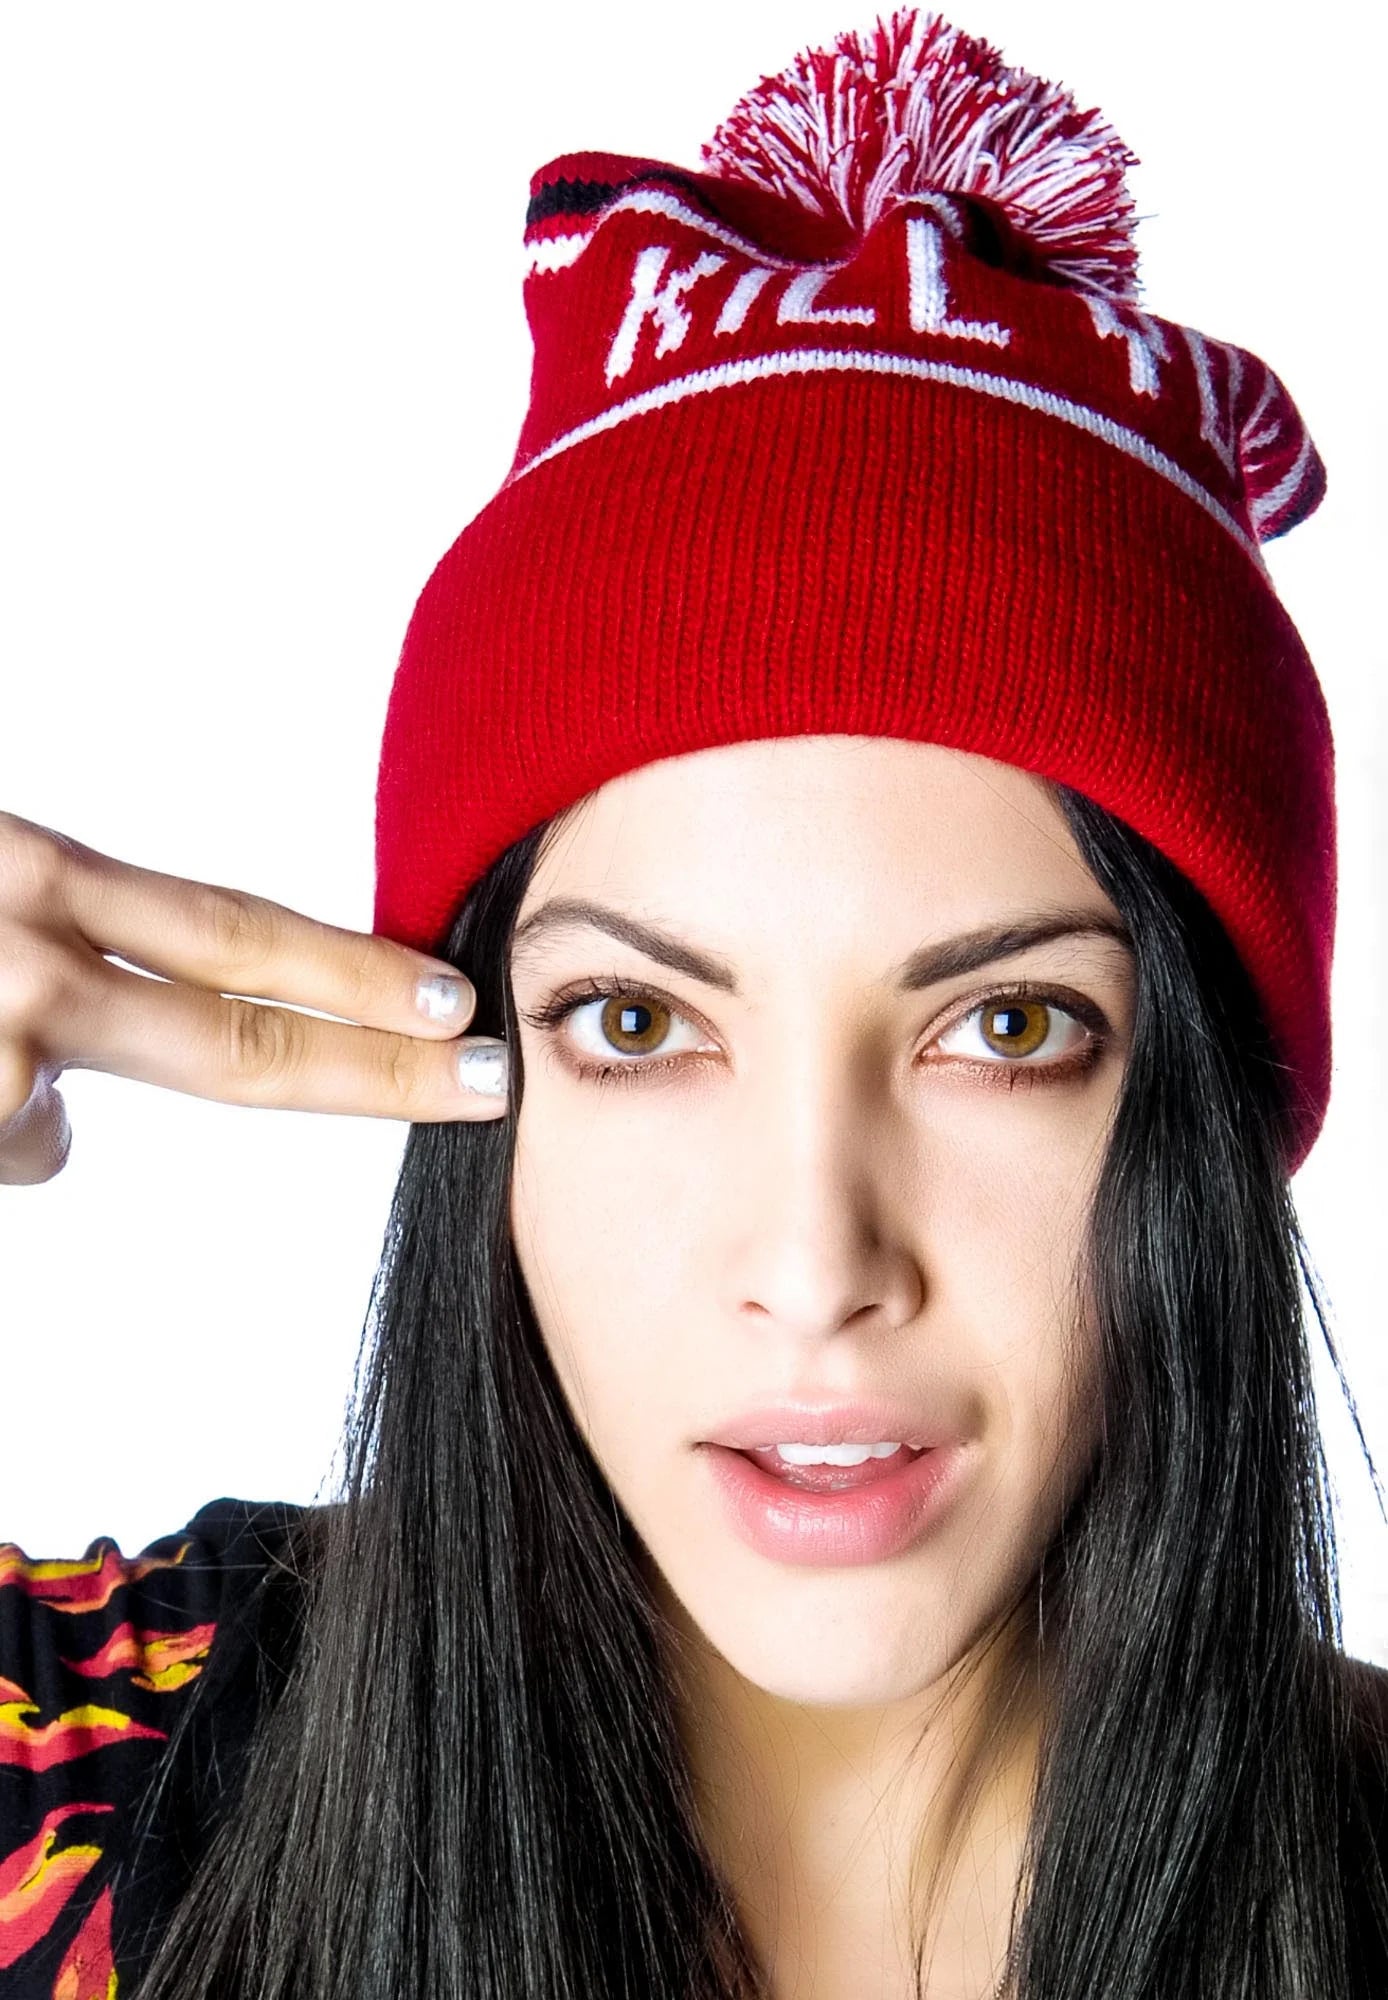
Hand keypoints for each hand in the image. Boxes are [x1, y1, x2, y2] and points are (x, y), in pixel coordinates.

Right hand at [0, 810, 507, 1187]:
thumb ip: (50, 937)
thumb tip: (76, 1083)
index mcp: (34, 872)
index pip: (230, 930)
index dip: (354, 972)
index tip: (455, 998)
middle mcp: (23, 949)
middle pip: (238, 1041)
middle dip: (373, 1071)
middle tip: (484, 1078)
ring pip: (54, 1126)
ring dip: (17, 1114)